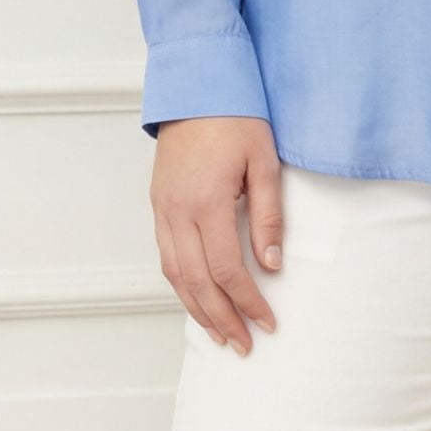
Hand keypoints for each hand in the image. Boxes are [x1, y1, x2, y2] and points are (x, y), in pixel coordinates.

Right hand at [150, 116, 283, 353]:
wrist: (196, 84)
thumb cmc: (236, 117)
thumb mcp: (264, 161)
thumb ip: (268, 215)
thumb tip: (271, 264)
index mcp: (207, 201)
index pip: (228, 269)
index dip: (248, 302)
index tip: (268, 322)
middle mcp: (178, 212)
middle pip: (197, 283)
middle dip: (221, 320)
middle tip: (244, 345)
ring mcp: (163, 210)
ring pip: (175, 276)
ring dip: (197, 310)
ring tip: (221, 335)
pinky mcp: (158, 205)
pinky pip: (166, 257)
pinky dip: (181, 286)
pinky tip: (197, 299)